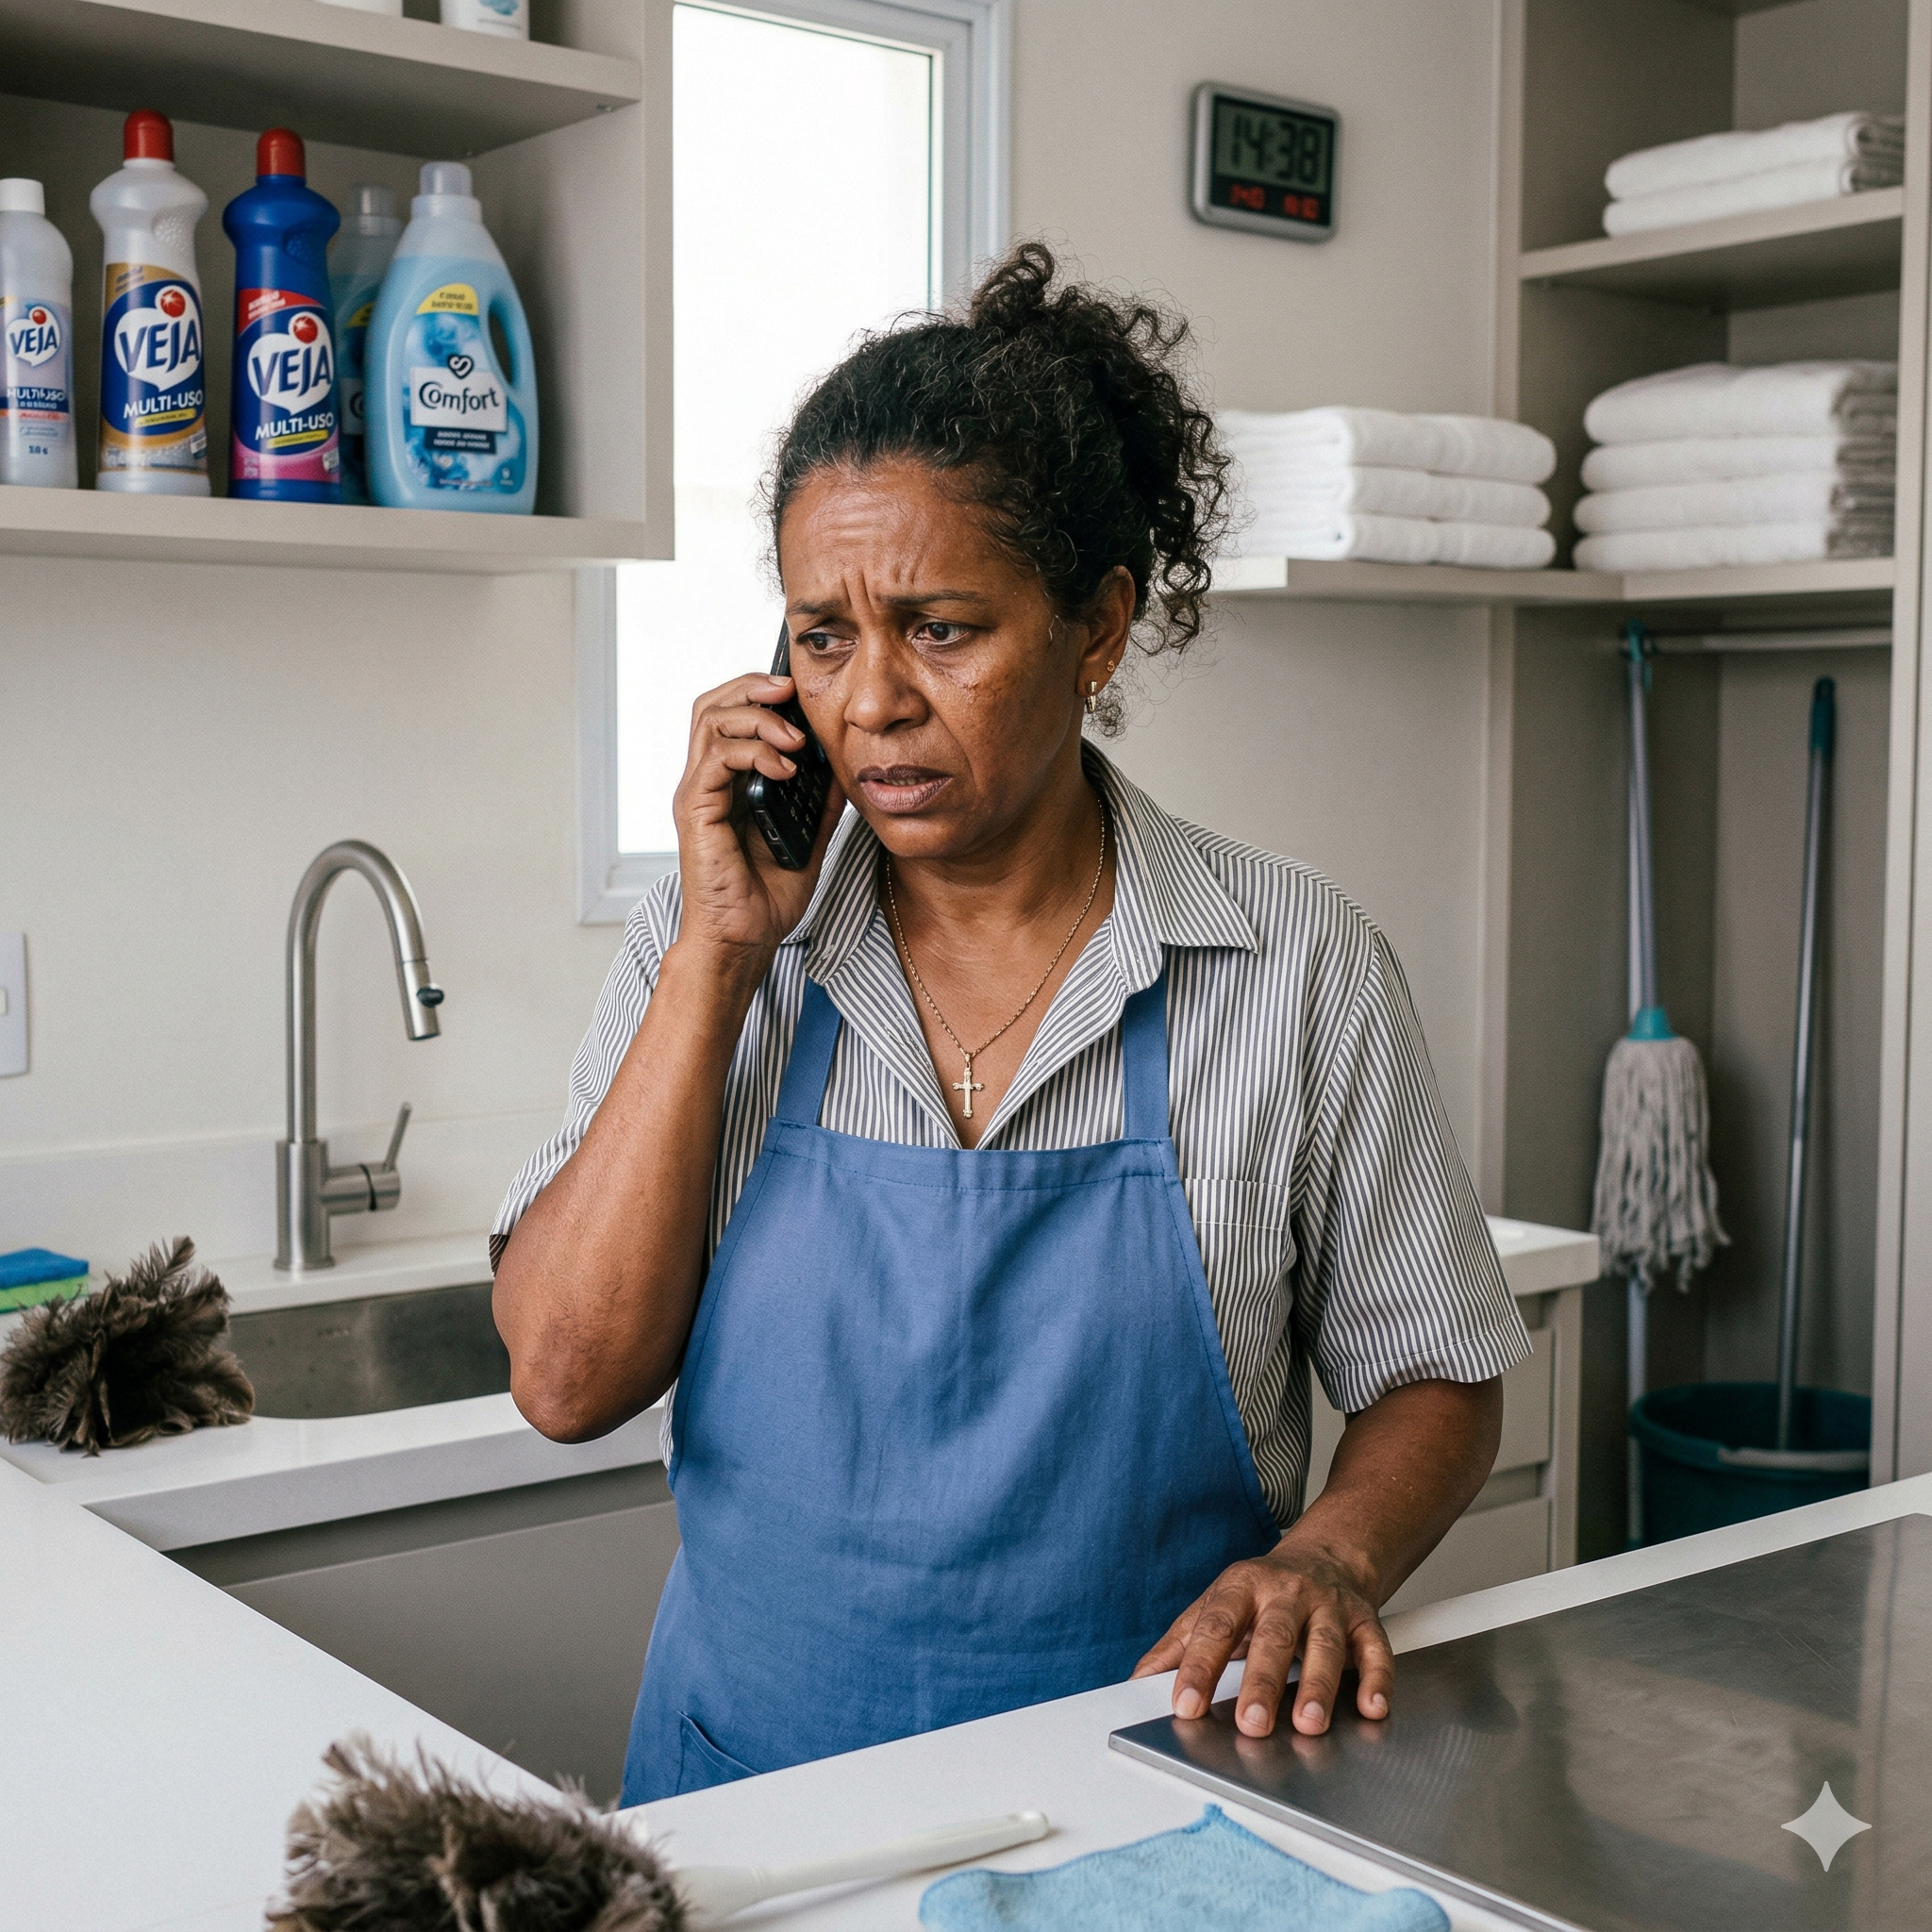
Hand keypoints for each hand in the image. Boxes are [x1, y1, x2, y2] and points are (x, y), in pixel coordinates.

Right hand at [672, 670, 844, 965]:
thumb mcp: (808, 840)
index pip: (732, 716)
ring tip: (795, 738)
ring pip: (710, 721)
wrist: (744, 942)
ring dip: (758, 717)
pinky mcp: (696, 811)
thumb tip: (844, 769)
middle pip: (713, 705)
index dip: (761, 693)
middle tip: (791, 691)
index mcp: (729, 784)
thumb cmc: (765, 900)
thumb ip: (820, 804)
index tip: (800, 693)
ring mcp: (698, 794)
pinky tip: (785, 768)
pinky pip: (716, 759)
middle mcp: (707, 782)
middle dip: (753, 687)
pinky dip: (753, 752)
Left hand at [1132, 1534, 1393, 1738]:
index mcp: (1241, 1588)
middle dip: (1262, 1681)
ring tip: (1308, 1724)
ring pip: (1326, 1644)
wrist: (1326, 1556)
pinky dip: (1377, 1679)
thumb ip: (1180, 1645)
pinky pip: (1375, 1649)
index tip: (1185, 1704)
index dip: (1199, 1666)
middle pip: (1274, 1636)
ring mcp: (1329, 1606)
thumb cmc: (1263, 1593)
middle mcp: (1286, 1594)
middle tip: (1251, 1723)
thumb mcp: (1216, 1606)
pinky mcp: (1365, 1621)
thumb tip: (1137, 1682)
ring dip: (1319, 1685)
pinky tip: (1371, 1707)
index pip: (1215, 1626)